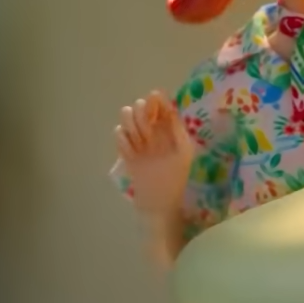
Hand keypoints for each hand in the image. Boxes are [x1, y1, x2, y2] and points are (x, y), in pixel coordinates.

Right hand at [116, 91, 194, 217]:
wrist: (159, 206)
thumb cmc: (175, 182)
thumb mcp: (183, 154)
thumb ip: (177, 132)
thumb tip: (171, 111)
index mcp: (171, 135)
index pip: (163, 111)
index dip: (158, 102)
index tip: (154, 95)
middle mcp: (155, 137)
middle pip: (143, 113)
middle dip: (142, 112)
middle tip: (144, 117)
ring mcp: (140, 147)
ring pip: (129, 123)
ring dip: (130, 122)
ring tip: (134, 129)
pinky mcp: (128, 157)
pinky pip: (120, 139)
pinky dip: (122, 138)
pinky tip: (126, 142)